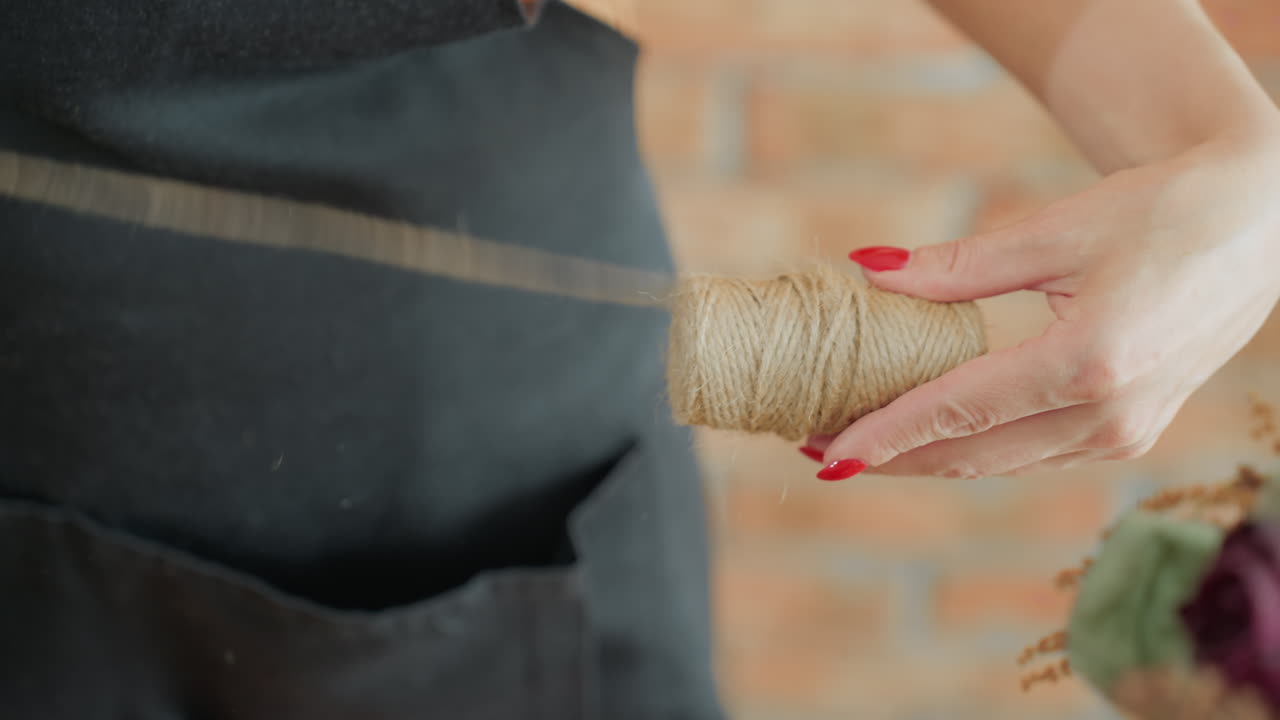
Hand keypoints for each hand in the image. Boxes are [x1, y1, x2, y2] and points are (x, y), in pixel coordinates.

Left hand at [805, 132, 1279, 479]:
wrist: (1261, 221)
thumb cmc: (1158, 211)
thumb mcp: (1051, 232)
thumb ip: (955, 266)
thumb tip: (867, 270)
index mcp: (1087, 361)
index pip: (956, 412)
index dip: (884, 435)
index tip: (823, 452)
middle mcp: (1108, 415)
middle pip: (971, 453)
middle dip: (890, 456)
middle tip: (817, 447)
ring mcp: (1125, 433)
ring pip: (1000, 462)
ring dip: (927, 457)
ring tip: (858, 442)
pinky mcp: (1131, 432)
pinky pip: (1034, 453)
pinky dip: (976, 447)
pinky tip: (930, 433)